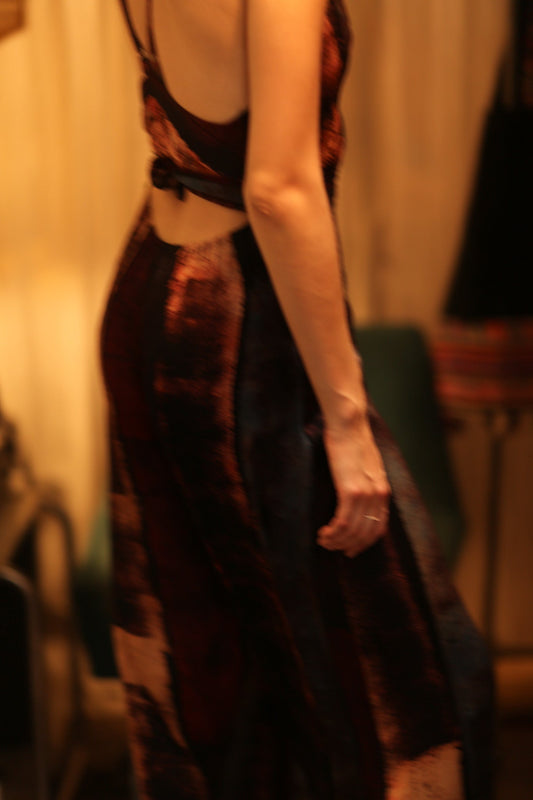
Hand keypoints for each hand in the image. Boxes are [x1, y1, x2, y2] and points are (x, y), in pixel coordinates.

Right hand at [317, 416, 390, 557]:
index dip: (364, 543)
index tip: (351, 549)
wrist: (349, 424)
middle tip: (333, 548)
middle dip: (348, 546)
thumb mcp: (366, 464)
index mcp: (383, 490)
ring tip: (324, 540)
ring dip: (337, 541)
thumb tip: (355, 494)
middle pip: (366, 534)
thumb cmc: (352, 440)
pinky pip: (343, 522)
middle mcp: (378, 495)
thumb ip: (366, 482)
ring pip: (353, 531)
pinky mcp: (351, 491)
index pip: (378, 527)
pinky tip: (323, 532)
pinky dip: (333, 532)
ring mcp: (366, 494)